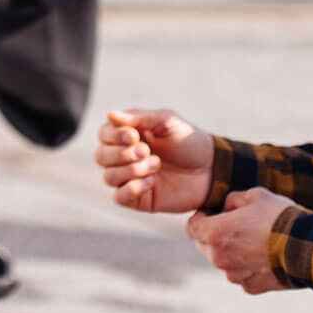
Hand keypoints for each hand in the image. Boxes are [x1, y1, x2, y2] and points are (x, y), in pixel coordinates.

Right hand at [94, 108, 215, 213]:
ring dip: (131, 170)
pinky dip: (131, 189)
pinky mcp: (138, 198)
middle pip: (101, 156)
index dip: (114, 136)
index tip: (134, 136)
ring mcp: (130, 178)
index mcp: (128, 135)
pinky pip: (119, 197)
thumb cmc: (189, 141)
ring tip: (156, 165)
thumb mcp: (168, 121)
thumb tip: (110, 114)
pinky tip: (151, 182)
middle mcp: (124, 156)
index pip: (103, 134)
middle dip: (121, 154)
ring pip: (108, 176)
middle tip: (146, 151)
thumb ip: (140, 117)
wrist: (212, 169)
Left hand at [186, 186, 292, 293]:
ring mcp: (235, 275)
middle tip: (237, 226)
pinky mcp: (251, 287)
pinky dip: (249, 267)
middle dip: (215, 236)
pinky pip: (242, 275)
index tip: (214, 214)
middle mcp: (219, 258)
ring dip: (232, 253)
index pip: (191, 227)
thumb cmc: (280, 218)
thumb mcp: (255, 195)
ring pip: (224, 262)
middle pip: (205, 246)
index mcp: (215, 233)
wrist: (308, 249)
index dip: (201, 218)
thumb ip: (232, 200)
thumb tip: (225, 207)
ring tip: (256, 241)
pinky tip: (266, 256)